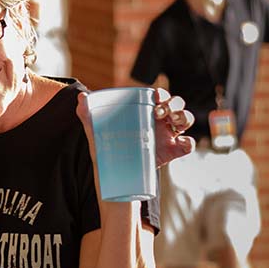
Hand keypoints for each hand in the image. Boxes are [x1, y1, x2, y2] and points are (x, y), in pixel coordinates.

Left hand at [76, 88, 193, 168]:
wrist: (116, 173)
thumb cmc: (108, 146)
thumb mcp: (96, 130)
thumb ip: (87, 113)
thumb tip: (81, 97)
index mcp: (145, 112)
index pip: (160, 96)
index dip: (162, 93)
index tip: (155, 96)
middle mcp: (159, 121)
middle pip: (176, 105)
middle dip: (173, 104)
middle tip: (159, 113)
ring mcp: (167, 136)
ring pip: (185, 119)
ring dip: (183, 117)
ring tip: (172, 122)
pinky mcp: (172, 151)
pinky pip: (188, 144)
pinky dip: (188, 142)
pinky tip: (179, 143)